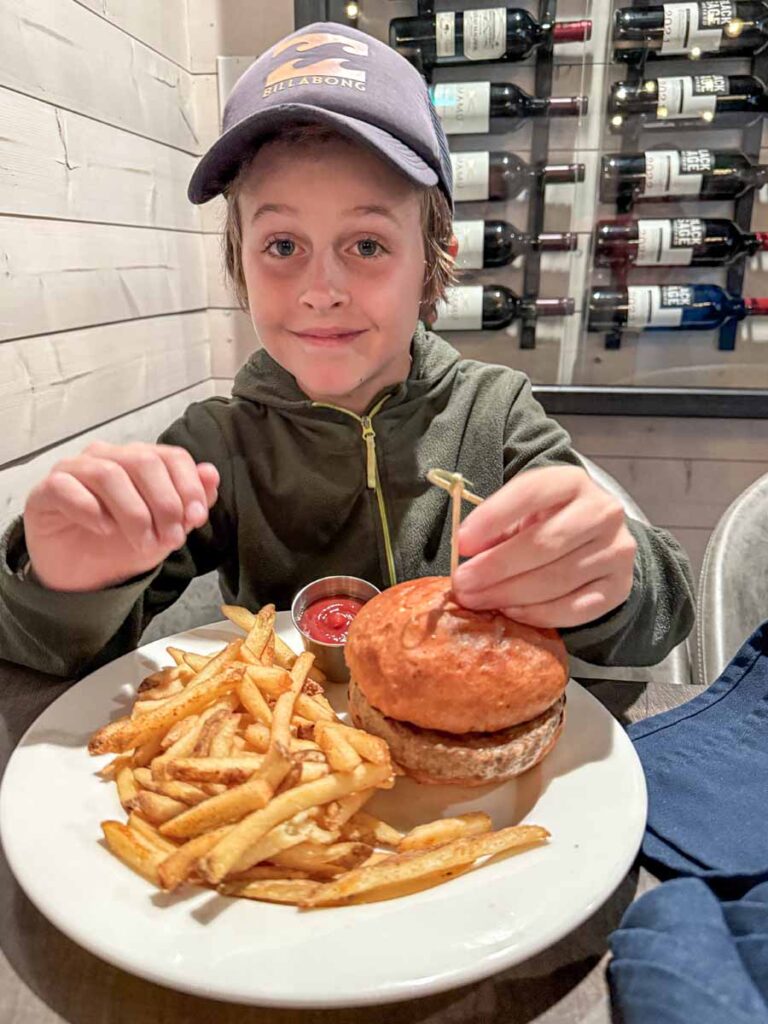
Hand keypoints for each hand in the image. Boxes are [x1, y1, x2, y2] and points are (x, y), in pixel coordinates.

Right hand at [24, 441, 219, 591]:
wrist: (83, 578)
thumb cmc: (123, 545)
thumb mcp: (167, 530)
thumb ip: (191, 502)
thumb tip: (211, 473)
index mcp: (138, 460)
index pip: (171, 457)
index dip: (189, 487)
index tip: (196, 520)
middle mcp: (106, 457)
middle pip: (143, 461)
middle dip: (165, 503)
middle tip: (171, 540)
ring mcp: (73, 470)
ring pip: (108, 474)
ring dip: (134, 513)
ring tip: (143, 543)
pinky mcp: (45, 491)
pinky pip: (67, 488)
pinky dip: (90, 510)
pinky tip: (104, 530)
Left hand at [452, 465, 635, 628]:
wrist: (595, 540)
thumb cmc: (548, 522)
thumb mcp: (522, 512)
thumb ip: (497, 527)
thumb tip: (466, 552)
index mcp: (572, 482)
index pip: (531, 493)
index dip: (493, 517)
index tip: (462, 543)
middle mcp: (602, 512)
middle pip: (544, 543)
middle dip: (495, 567)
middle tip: (463, 584)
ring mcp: (616, 551)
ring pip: (557, 578)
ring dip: (510, 594)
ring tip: (477, 600)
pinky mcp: (619, 587)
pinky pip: (575, 608)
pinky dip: (538, 613)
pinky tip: (511, 612)